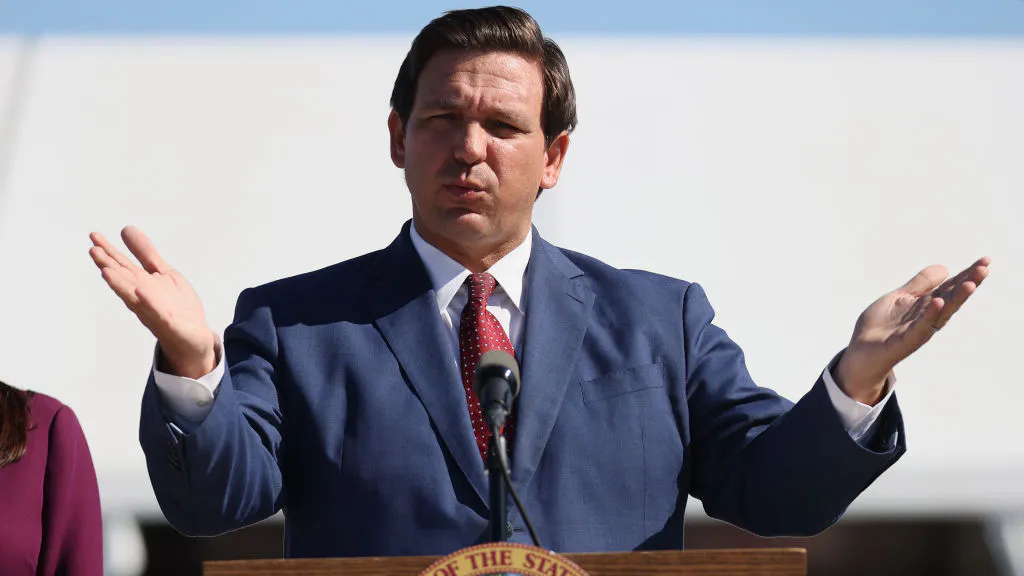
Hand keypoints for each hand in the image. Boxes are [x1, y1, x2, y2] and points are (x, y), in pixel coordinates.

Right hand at [89, 226, 217, 378]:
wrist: (194, 339)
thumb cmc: (177, 306)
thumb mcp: (164, 273)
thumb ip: (145, 253)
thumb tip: (126, 229)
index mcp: (141, 285)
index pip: (123, 266)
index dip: (110, 252)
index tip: (94, 237)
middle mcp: (143, 298)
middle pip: (124, 280)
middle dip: (109, 266)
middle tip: (93, 250)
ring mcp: (154, 311)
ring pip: (133, 297)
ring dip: (120, 284)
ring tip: (106, 270)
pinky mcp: (170, 324)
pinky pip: (158, 313)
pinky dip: (149, 302)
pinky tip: (141, 291)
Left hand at [836, 257, 989, 404]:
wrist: (861, 350)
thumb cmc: (880, 326)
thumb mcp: (899, 297)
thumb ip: (920, 284)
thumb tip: (945, 268)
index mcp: (926, 305)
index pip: (950, 287)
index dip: (966, 274)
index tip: (985, 260)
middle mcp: (927, 317)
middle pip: (952, 298)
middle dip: (969, 283)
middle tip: (985, 268)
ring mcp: (918, 329)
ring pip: (942, 312)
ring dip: (957, 298)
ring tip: (971, 283)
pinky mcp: (905, 340)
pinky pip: (920, 327)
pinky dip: (930, 314)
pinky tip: (938, 302)